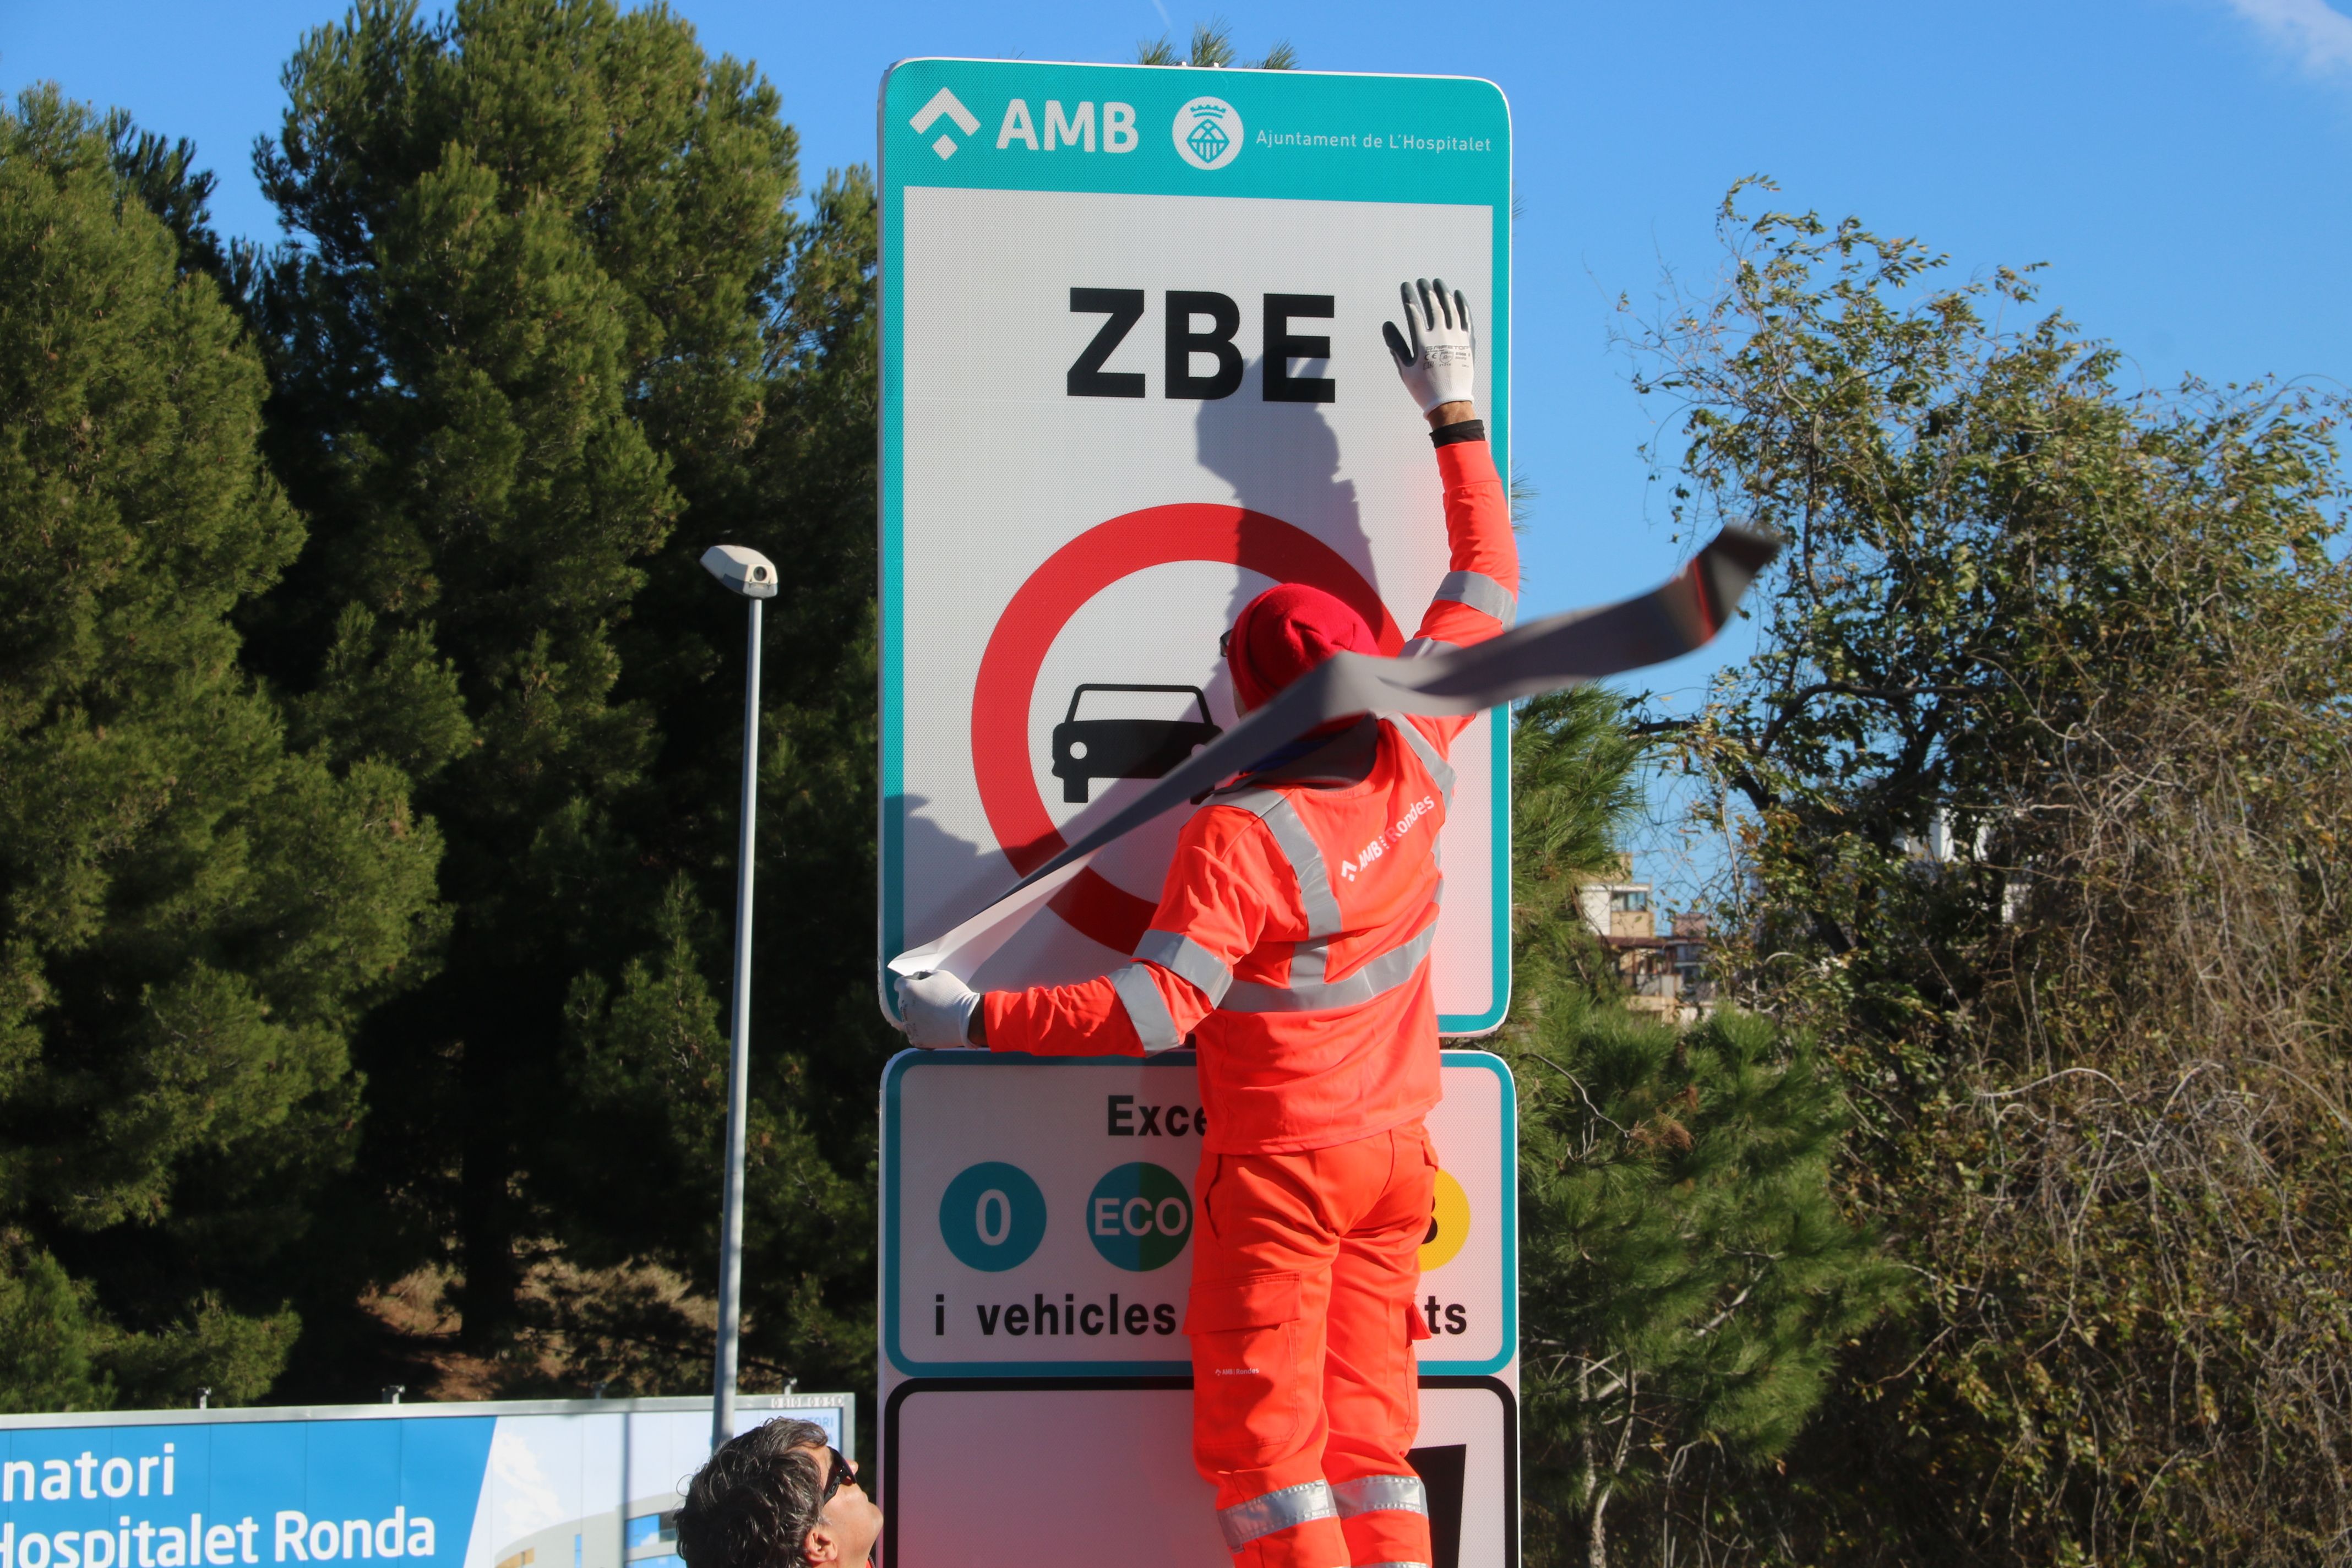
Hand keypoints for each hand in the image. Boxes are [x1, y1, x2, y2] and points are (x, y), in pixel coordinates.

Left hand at [894, 970, 980, 1048]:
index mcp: (907, 990)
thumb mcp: (941, 975)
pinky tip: (936, 1029)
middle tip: (931, 1003)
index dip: (909, 984)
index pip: (899, 984)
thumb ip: (925, 974)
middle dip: (913, 1002)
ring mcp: (909, 1026)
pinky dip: (923, 1033)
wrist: (967, 1019)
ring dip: (917, 1018)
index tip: (917, 988)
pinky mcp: (916, 1040)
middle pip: (903, 1003)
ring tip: (936, 1018)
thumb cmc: (955, 994)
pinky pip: (915, 1035)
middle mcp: (903, 1007)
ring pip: (908, 1020)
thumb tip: (919, 977)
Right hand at [1382, 277, 1475, 414]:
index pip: (1414, 311)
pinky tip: (1458, 295)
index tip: (1405, 286)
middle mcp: (1440, 335)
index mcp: (1422, 341)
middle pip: (1433, 305)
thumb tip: (1387, 325)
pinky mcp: (1468, 342)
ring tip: (1438, 282)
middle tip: (1422, 280)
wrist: (1450, 403)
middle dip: (1426, 290)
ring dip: (1444, 293)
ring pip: (1451, 308)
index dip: (1408, 296)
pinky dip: (1462, 305)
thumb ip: (1396, 345)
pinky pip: (1466, 318)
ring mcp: (1456, 337)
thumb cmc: (1424, 388)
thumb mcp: (1405, 369)